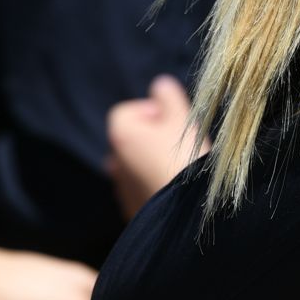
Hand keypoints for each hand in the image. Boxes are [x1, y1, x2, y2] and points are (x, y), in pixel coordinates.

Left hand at [106, 76, 203, 219]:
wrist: (185, 215)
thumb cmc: (184, 160)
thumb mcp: (183, 119)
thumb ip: (169, 96)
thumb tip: (159, 84)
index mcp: (121, 135)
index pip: (126, 111)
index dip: (151, 112)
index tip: (174, 121)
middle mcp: (114, 160)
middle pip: (131, 138)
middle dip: (153, 137)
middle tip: (181, 143)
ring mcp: (120, 187)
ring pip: (136, 164)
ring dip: (153, 160)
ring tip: (181, 167)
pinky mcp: (130, 208)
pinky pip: (140, 187)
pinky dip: (153, 182)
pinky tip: (176, 186)